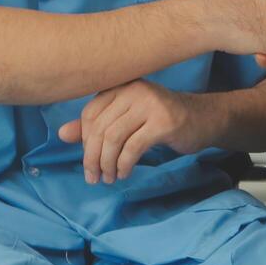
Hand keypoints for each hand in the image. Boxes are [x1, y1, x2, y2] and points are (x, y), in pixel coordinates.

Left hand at [58, 80, 211, 184]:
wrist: (203, 119)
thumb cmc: (162, 120)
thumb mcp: (127, 119)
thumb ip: (96, 126)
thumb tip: (62, 134)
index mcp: (121, 86)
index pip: (90, 114)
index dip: (85, 141)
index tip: (89, 161)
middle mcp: (133, 90)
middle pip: (100, 128)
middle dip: (92, 157)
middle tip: (93, 178)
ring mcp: (149, 104)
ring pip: (114, 138)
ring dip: (107, 164)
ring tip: (109, 178)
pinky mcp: (163, 122)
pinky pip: (133, 147)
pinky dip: (124, 164)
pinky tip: (124, 173)